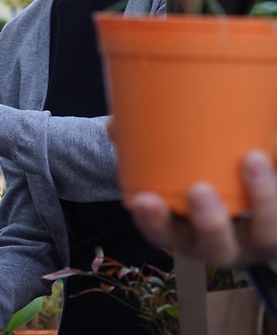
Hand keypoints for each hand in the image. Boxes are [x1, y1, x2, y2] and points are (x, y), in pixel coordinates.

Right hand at [127, 150, 276, 267]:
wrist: (244, 208)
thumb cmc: (192, 190)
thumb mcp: (167, 176)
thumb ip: (141, 152)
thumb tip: (112, 126)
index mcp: (184, 237)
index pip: (164, 235)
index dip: (154, 222)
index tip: (144, 200)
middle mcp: (221, 246)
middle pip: (215, 246)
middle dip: (209, 222)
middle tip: (199, 189)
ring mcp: (259, 239)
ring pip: (265, 233)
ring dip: (263, 200)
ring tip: (254, 159)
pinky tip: (273, 155)